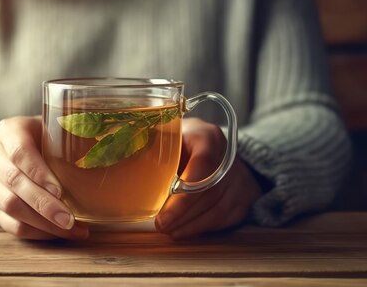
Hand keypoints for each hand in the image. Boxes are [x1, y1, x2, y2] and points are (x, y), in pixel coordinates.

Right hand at [0, 116, 88, 239]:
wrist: (13, 145)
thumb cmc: (42, 136)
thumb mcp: (53, 128)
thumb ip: (71, 136)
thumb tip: (108, 151)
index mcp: (9, 131)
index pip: (20, 152)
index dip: (39, 173)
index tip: (61, 191)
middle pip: (14, 183)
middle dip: (44, 204)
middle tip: (69, 219)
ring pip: (9, 206)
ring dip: (41, 222)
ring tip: (69, 229)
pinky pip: (8, 223)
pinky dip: (34, 232)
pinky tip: (55, 233)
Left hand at [155, 118, 261, 238]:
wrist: (213, 147)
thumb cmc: (181, 142)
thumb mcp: (167, 135)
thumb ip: (150, 145)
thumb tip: (122, 159)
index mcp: (207, 136)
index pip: (202, 166)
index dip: (182, 196)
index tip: (162, 215)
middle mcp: (228, 155)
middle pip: (209, 192)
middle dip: (182, 214)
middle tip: (160, 225)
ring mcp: (239, 176)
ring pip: (218, 208)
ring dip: (191, 224)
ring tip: (169, 230)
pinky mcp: (244, 194)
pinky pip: (226, 217)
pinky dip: (203, 227)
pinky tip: (184, 230)